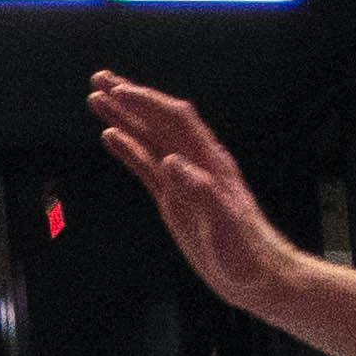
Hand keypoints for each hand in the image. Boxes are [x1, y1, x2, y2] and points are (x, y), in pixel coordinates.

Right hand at [86, 75, 311, 315]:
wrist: (258, 277)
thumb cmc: (247, 254)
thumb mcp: (226, 225)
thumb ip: (201, 191)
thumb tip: (171, 162)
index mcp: (210, 164)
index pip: (176, 121)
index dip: (148, 104)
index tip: (120, 92)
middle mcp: (196, 165)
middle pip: (159, 121)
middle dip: (130, 98)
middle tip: (100, 79)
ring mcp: (183, 180)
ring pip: (149, 139)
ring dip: (124, 118)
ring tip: (97, 99)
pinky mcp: (173, 199)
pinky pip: (146, 166)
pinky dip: (128, 148)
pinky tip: (111, 136)